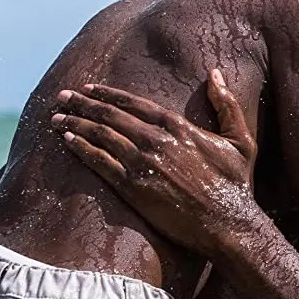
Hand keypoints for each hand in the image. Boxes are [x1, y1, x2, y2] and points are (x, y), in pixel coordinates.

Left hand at [50, 69, 258, 256]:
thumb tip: (215, 73)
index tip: (89, 88)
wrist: (228, 225)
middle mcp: (157, 141)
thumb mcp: (241, 140)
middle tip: (62, 97)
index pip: (135, 103)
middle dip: (83, 104)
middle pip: (111, 115)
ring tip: (56, 118)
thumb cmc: (236, 185)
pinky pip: (100, 163)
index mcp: (179, 126)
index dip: (109, 93)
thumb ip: (227, 104)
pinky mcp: (133, 188)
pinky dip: (81, 149)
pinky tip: (67, 141)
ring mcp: (143, 164)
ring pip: (100, 136)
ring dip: (75, 124)